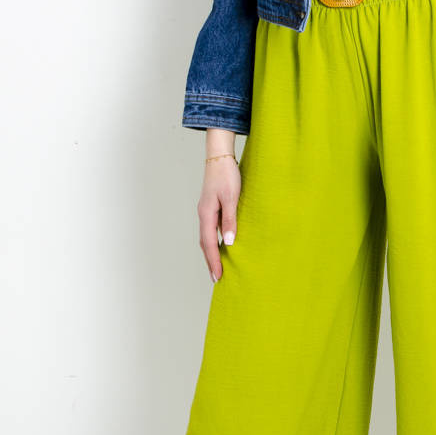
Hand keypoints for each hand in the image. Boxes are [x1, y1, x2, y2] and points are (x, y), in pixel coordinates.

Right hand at [198, 154, 241, 282]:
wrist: (219, 156)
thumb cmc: (226, 174)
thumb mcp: (231, 197)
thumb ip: (230, 220)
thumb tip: (229, 242)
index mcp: (206, 214)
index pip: (210, 243)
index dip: (214, 261)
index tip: (217, 277)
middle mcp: (204, 214)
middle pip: (205, 243)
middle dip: (210, 261)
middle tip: (216, 278)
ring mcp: (207, 211)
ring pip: (207, 237)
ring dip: (212, 252)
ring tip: (218, 266)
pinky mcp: (211, 206)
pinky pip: (211, 229)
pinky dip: (215, 241)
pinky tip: (222, 245)